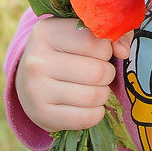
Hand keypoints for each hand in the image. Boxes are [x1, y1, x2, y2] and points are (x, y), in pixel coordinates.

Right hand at [15, 17, 132, 132]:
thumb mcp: (78, 32)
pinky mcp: (41, 115)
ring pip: (92, 96)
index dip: (106, 48)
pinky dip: (96, 113)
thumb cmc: (62, 50)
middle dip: (107, 73)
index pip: (93, 42)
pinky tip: (91, 105)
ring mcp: (36, 89)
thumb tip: (124, 51)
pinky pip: (84, 118)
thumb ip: (108, 34)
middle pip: (96, 71)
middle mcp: (37, 60)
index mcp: (46, 32)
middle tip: (101, 72)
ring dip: (103, 93)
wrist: (27, 79)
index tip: (99, 50)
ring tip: (96, 87)